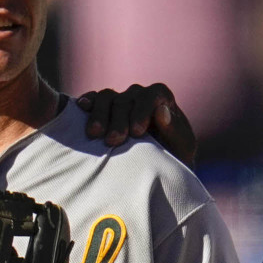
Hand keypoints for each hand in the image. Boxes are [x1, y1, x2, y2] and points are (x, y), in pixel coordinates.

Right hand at [77, 83, 196, 167]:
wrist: (156, 169)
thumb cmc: (173, 157)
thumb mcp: (181, 148)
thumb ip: (175, 130)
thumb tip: (162, 111)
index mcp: (162, 100)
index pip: (153, 94)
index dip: (144, 109)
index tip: (137, 132)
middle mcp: (140, 96)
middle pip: (127, 98)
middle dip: (120, 119)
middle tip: (114, 141)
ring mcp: (120, 101)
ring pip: (107, 97)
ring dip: (100, 114)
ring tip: (94, 134)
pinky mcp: (103, 109)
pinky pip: (93, 99)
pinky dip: (87, 102)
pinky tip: (81, 109)